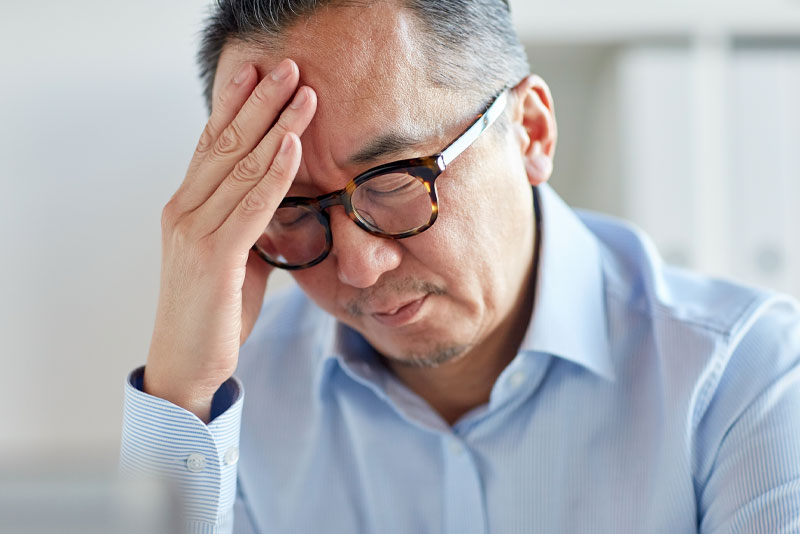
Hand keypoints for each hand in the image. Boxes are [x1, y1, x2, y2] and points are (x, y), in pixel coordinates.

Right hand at [143, 59, 316, 422]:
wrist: (186, 363)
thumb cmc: (213, 310)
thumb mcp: (234, 257)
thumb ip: (249, 224)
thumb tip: (280, 201)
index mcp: (184, 207)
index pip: (210, 145)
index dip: (234, 106)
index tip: (257, 75)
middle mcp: (182, 210)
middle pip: (225, 144)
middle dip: (259, 103)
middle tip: (287, 68)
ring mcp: (194, 232)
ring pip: (240, 167)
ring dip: (275, 126)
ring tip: (302, 94)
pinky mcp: (213, 257)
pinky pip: (250, 205)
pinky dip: (274, 173)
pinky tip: (292, 145)